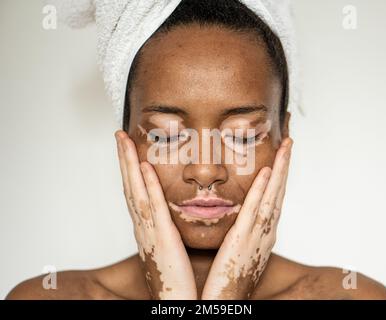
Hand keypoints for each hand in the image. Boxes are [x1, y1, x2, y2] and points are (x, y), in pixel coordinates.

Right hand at [114, 130, 196, 299]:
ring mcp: (149, 230)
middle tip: (119, 135)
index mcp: (147, 227)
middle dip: (123, 159)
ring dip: (128, 164)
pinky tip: (143, 166)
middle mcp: (142, 225)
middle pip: (129, 185)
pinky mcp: (162, 236)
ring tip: (123, 140)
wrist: (175, 300)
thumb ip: (165, 228)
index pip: (135, 191)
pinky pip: (153, 206)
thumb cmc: (175, 277)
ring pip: (135, 190)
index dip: (128, 169)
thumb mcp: (168, 246)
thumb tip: (168, 214)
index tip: (127, 148)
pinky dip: (147, 185)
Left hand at [201, 137, 292, 299]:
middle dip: (285, 167)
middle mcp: (266, 232)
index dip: (279, 177)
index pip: (273, 199)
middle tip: (290, 143)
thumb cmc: (228, 278)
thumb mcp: (240, 250)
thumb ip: (242, 232)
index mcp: (262, 233)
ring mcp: (258, 235)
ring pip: (273, 196)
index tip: (280, 157)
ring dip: (280, 171)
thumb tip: (240, 220)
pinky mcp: (244, 239)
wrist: (225, 301)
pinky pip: (255, 211)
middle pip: (279, 193)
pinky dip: (263, 191)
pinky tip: (268, 172)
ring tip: (286, 147)